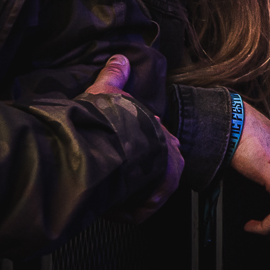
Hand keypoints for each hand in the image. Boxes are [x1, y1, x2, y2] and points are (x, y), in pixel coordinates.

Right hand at [82, 54, 183, 221]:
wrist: (103, 145)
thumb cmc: (106, 121)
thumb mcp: (107, 91)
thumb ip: (115, 75)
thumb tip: (120, 58)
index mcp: (160, 131)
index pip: (156, 143)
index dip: (136, 147)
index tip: (118, 150)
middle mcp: (167, 154)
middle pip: (154, 168)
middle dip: (137, 174)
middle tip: (114, 176)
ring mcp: (163, 177)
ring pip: (148, 191)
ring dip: (129, 194)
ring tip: (110, 194)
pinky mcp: (154, 198)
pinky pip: (142, 210)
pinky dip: (126, 211)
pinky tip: (111, 207)